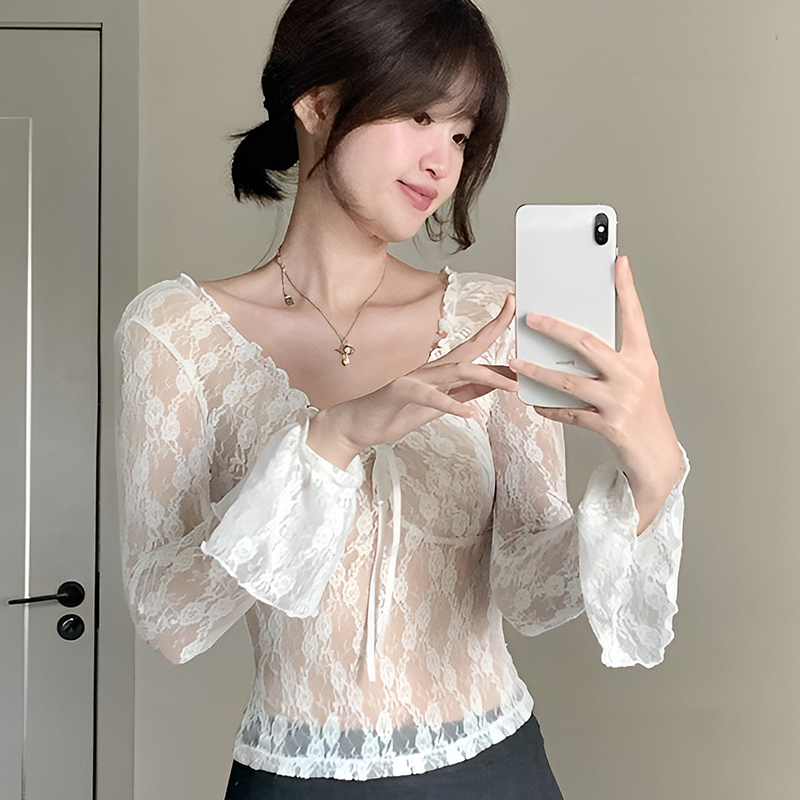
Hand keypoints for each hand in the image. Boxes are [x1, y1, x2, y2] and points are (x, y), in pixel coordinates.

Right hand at [310, 292, 518, 462]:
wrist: (354, 425)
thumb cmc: (393, 413)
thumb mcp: (438, 405)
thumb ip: (464, 392)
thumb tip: (493, 383)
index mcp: (440, 371)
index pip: (474, 347)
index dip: (495, 328)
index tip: (514, 309)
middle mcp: (430, 369)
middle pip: (469, 347)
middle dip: (494, 328)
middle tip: (515, 310)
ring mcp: (415, 379)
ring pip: (456, 371)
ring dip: (487, 376)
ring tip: (512, 387)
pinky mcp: (400, 394)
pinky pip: (429, 397)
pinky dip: (451, 404)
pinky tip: (469, 413)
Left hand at [508, 256, 683, 528]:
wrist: (657, 457)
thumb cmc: (644, 412)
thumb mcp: (637, 378)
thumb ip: (613, 358)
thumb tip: (576, 338)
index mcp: (642, 358)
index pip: (632, 317)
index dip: (625, 289)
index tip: (618, 262)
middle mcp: (632, 376)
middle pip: (588, 344)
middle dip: (555, 329)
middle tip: (532, 317)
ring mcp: (620, 401)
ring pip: (569, 381)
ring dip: (538, 371)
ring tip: (517, 363)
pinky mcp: (607, 425)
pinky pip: (569, 413)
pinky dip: (550, 407)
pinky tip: (534, 402)